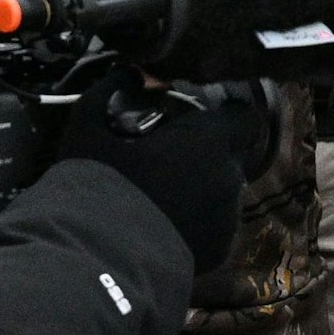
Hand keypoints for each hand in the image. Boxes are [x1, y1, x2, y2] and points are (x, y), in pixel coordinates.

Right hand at [58, 67, 264, 269]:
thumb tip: (125, 73)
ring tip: (161, 199)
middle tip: (167, 160)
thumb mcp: (89, 129)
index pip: (244, 117)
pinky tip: (164, 227)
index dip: (225, 118)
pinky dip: (196, 225)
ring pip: (223, 194)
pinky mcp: (219, 252)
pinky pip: (215, 227)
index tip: (198, 121)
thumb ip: (108, 91)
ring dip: (201, 191)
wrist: (97, 262)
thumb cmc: (97, 186)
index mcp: (208, 142)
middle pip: (231, 156)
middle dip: (206, 155)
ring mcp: (227, 218)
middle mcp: (229, 177)